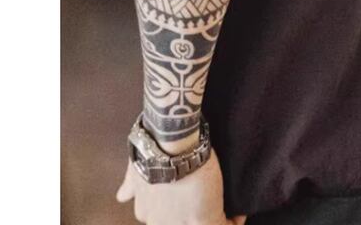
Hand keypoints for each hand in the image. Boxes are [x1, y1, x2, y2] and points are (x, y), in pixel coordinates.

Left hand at [116, 148, 246, 224]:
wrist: (171, 144)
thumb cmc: (153, 153)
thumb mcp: (135, 172)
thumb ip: (129, 187)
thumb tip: (122, 196)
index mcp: (146, 213)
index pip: (164, 221)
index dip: (182, 216)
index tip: (194, 206)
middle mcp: (160, 224)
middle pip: (179, 223)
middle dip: (194, 218)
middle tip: (207, 206)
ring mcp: (182, 224)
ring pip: (198, 224)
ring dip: (211, 219)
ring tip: (225, 212)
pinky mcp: (205, 219)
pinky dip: (232, 223)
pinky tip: (238, 215)